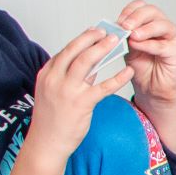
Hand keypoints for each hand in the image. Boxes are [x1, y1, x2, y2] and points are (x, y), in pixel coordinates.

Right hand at [31, 28, 132, 156]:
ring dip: (103, 48)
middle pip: (75, 50)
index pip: (65, 50)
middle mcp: (54, 79)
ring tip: (116, 41)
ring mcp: (67, 90)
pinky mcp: (81, 103)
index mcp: (47, 74)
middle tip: (107, 31)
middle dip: (92, 37)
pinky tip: (128, 71)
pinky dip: (118, 77)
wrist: (47, 143)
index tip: (95, 32)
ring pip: (86, 61)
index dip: (82, 39)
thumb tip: (90, 68)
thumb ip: (70, 78)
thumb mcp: (54, 93)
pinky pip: (104, 86)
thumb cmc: (52, 119)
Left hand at [116, 0, 175, 108]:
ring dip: (145, 28)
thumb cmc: (142, 68)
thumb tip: (115, 26)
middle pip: (151, 11)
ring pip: (161, 24)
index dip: (128, 11)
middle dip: (136, 17)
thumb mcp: (127, 48)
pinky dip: (148, 44)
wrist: (152, 88)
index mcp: (148, 22)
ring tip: (132, 35)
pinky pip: (162, 45)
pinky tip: (138, 45)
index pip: (140, 6)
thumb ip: (124, 36)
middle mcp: (161, 26)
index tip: (118, 21)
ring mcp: (171, 38)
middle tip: (125, 26)